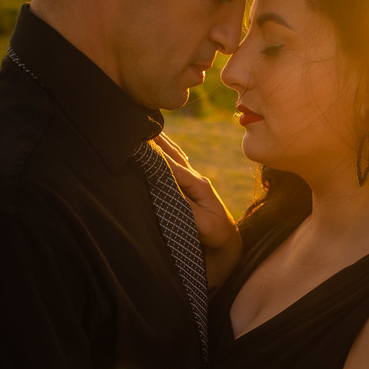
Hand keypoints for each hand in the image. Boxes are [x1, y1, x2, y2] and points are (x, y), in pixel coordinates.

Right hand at [153, 134, 240, 289]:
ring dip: (160, 141)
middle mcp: (195, 180)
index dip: (156, 153)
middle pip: (173, 154)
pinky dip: (165, 152)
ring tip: (147, 125)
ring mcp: (192, 183)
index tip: (139, 139)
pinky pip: (175, 165)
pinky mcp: (188, 190)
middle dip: (156, 139)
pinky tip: (159, 144)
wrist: (229, 247)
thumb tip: (168, 188)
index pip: (173, 165)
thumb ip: (187, 207)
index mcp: (198, 185)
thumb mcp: (204, 226)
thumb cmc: (217, 238)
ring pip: (174, 156)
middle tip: (139, 120)